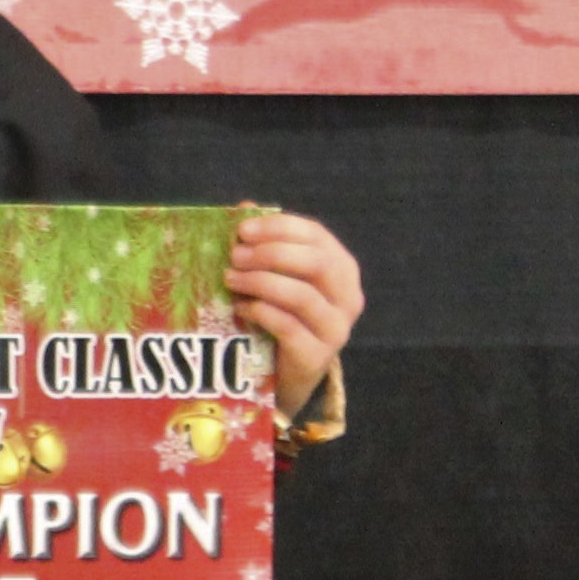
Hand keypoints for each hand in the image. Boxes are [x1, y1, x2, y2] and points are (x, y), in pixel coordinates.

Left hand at [225, 205, 363, 424]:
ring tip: (229, 280)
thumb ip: (263, 242)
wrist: (286, 373)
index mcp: (341, 267)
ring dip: (260, 282)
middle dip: (270, 254)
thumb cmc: (280, 313)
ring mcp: (336, 329)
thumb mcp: (274, 275)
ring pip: (302, 296)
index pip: (316, 235)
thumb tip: (244, 206)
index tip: (242, 229)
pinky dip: (260, 312)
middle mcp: (348, 296)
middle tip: (234, 256)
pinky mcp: (317, 356)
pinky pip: (288, 327)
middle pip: (315, 263)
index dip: (278, 227)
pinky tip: (240, 308)